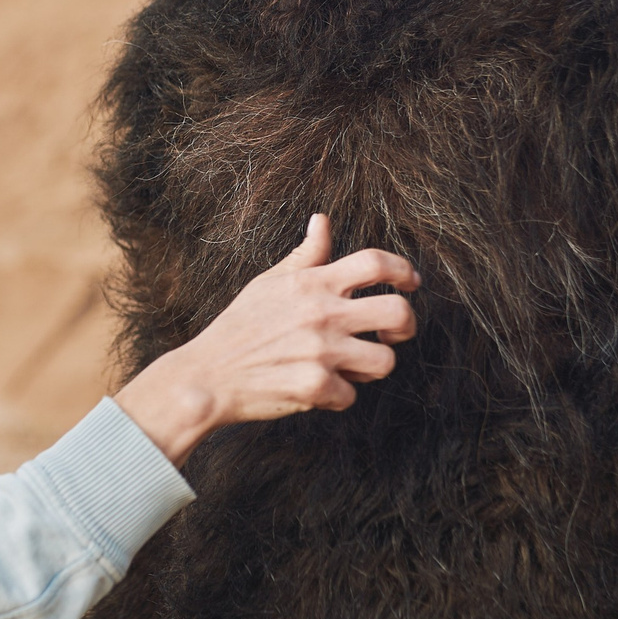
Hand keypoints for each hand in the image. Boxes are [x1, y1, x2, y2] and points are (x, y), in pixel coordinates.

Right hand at [114, 213, 419, 462]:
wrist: (207, 376)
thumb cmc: (239, 328)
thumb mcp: (269, 283)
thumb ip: (305, 256)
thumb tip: (322, 221)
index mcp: (312, 284)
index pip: (375, 263)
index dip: (402, 269)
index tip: (410, 282)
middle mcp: (322, 314)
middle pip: (398, 312)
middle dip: (406, 325)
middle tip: (391, 333)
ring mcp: (321, 351)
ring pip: (385, 361)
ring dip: (372, 366)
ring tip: (351, 367)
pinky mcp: (315, 386)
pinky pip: (351, 396)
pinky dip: (338, 397)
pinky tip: (319, 389)